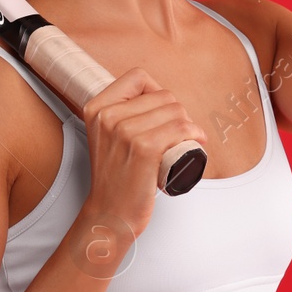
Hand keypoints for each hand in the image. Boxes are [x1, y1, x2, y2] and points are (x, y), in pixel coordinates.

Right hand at [78, 68, 207, 240]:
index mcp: (96, 108)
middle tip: (178, 134)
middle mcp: (107, 116)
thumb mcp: (106, 137)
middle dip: (178, 113)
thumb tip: (158, 97)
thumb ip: (120, 114)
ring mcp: (124, 132)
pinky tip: (195, 142)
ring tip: (184, 142)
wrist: (110, 214)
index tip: (162, 114)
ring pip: (176, 111)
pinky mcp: (144, 148)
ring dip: (189, 125)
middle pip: (163, 95)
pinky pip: (181, 128)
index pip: (138, 77)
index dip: (157, 91)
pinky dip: (194, 133)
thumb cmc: (116, 178)